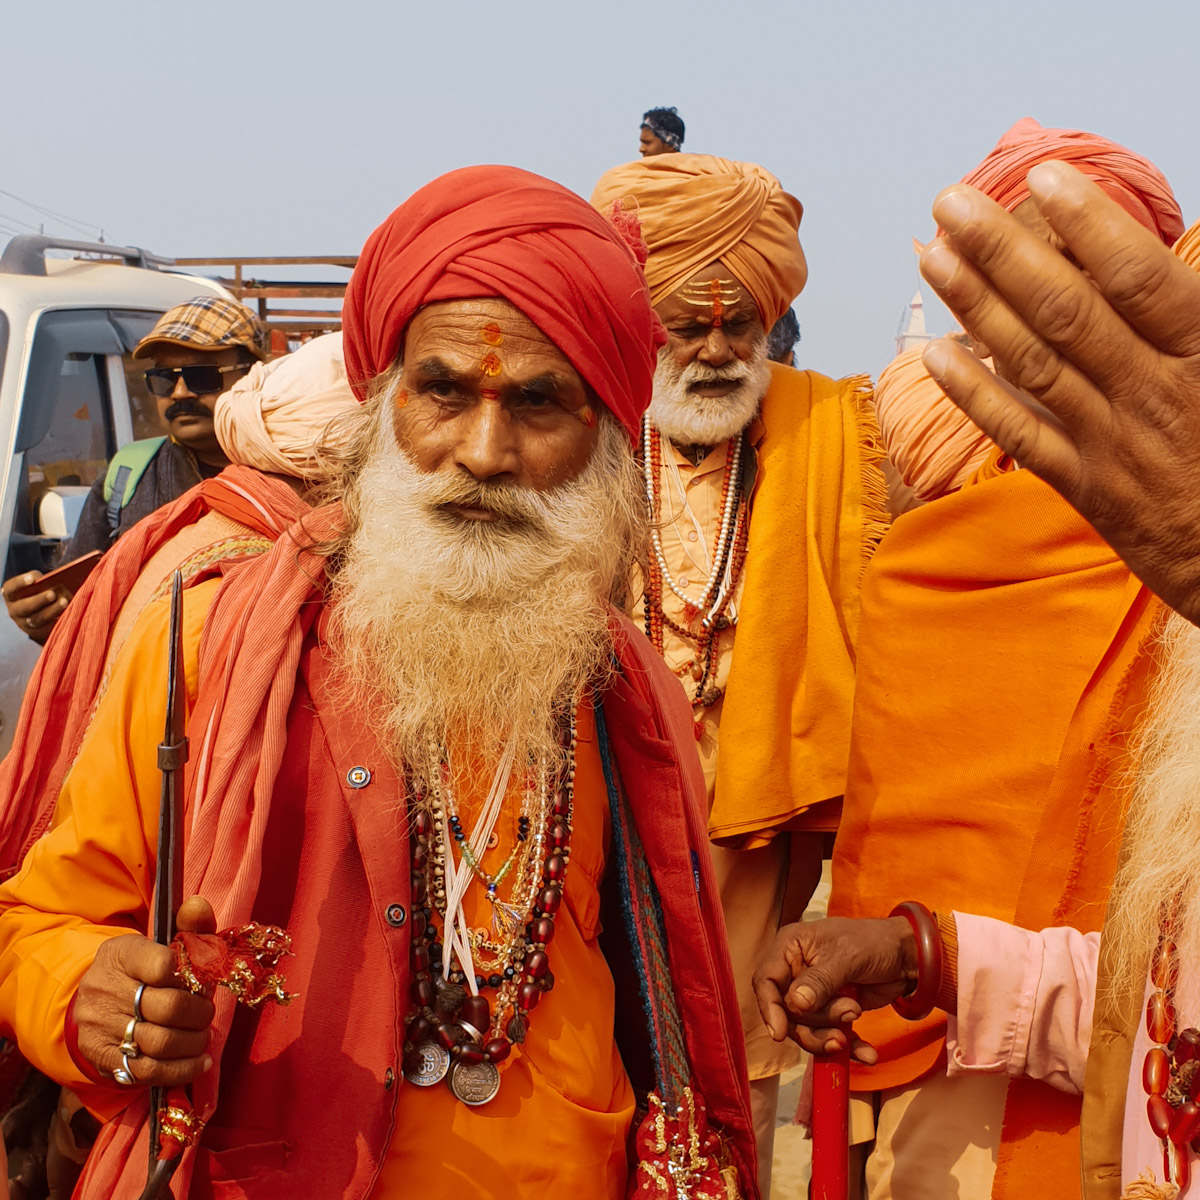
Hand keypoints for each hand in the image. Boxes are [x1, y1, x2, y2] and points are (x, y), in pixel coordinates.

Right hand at [2, 574, 67, 645]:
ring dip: (52, 610)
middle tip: (52, 593)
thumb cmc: (42, 590)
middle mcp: (16, 610)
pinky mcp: (39, 633)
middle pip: (24, 607)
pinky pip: (48, 629)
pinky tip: (70, 613)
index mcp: (12, 595)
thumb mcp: (39, 584)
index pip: (11, 588)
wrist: (43, 612)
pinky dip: (59, 620)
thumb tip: (56, 578)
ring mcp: (26, 623)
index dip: (20, 582)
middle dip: (39, 600)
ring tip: (65, 601)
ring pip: (37, 619)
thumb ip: (43, 581)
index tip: (32, 578)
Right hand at [72, 897, 216, 1088]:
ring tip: (204, 1036)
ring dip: (194, 1043)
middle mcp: (104, 988)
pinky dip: (181, 1070)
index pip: (165, 965)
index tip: (201, 981)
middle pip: (169, 1008)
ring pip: (161, 1042)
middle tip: (207, 1014)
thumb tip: (198, 905)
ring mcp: (101, 1025)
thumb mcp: (162, 941)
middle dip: (199, 1014)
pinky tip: (199, 1062)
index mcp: (121, 954)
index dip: (192, 976)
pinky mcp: (103, 1057)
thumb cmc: (143, 969)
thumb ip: (188, 925)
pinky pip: (148, 1071)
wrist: (97, 1000)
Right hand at [753, 916, 914, 1062]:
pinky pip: (830, 1037)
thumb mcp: (846, 956)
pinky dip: (848, 1047)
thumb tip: (795, 1004)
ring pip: (807, 1029)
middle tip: (851, 1011)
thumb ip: (819, 980)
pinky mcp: (831, 1013)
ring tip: (857, 1014)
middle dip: (818, 1021)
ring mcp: (813, 995)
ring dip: (833, 1032)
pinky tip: (867, 1053)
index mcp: (790, 948)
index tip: (780, 1033)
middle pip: (788, 1012)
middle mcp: (796, 972)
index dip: (769, 1007)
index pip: (766, 980)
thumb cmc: (873, 942)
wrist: (907, 956)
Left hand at [917, 161, 1199, 623]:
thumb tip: (1172, 256)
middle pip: (1067, 312)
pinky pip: (1021, 435)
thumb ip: (1195, 309)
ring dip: (977, 308)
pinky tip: (936, 354)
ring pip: (1034, 365)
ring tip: (932, 257)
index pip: (1138, 279)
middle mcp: (1152, 393)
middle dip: (1004, 253)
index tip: (1041, 178)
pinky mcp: (1084, 484)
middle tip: (952, 203)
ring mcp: (1112, 442)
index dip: (1088, 226)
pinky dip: (977, 396)